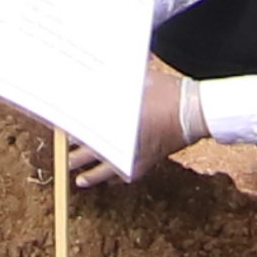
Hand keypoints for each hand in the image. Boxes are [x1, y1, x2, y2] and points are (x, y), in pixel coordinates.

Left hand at [70, 65, 209, 187]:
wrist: (196, 110)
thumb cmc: (167, 91)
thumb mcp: (138, 80)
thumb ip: (117, 81)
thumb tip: (99, 75)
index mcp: (116, 118)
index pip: (85, 127)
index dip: (70, 130)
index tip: (59, 131)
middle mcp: (121, 140)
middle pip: (90, 150)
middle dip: (75, 153)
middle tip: (63, 155)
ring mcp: (134, 154)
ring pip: (106, 169)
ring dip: (91, 173)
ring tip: (79, 179)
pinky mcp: (147, 162)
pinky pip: (126, 175)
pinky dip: (116, 178)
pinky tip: (108, 181)